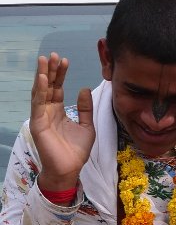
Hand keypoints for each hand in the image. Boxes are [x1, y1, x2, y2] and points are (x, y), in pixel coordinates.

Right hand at [30, 54, 94, 192]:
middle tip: (52, 55)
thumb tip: (83, 89)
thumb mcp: (87, 126)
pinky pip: (39, 105)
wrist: (70, 169)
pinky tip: (43, 79)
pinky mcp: (38, 124)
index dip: (60, 75)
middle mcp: (48, 112)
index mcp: (58, 112)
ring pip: (41, 92)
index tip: (65, 60)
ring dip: (43, 76)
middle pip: (48, 87)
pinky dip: (41, 91)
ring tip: (45, 61)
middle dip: (50, 71)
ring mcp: (41, 117)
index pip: (57, 89)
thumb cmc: (76, 150)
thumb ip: (85, 108)